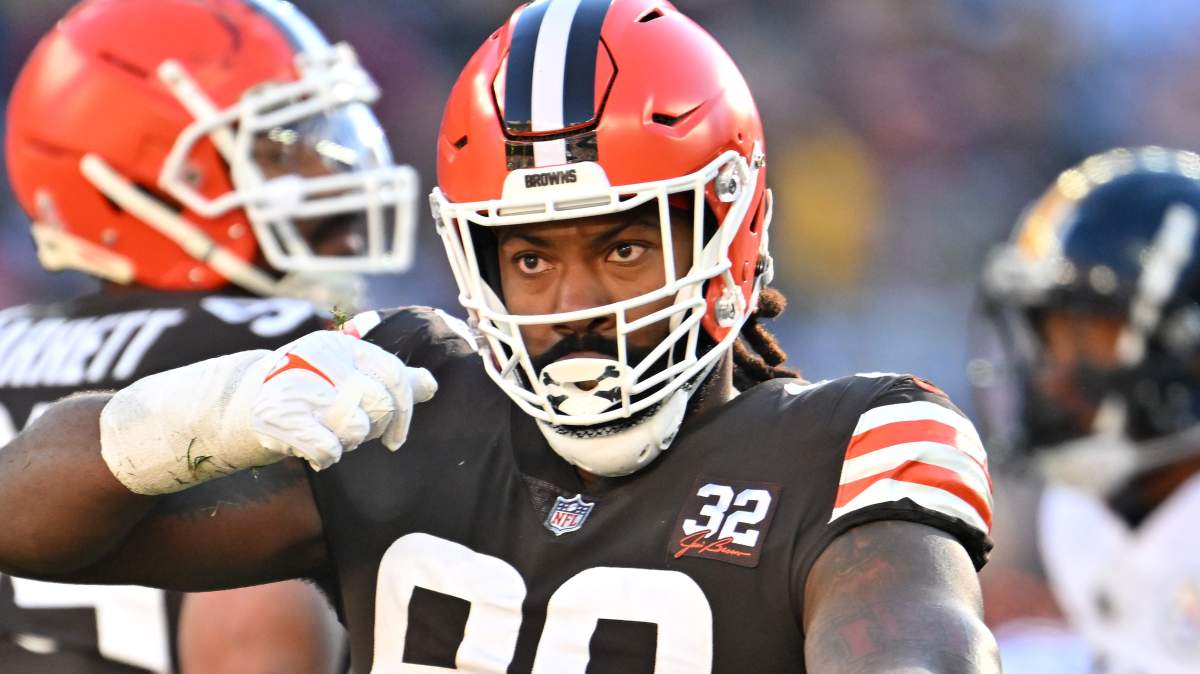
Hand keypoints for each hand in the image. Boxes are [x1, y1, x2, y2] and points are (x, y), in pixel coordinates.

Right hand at [251, 331, 437, 469]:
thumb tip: (430, 384)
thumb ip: (390, 379)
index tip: (396, 439)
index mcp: (342, 345)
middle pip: (379, 403)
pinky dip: (326, 456)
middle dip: (373, 427)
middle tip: (351, 430)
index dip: (404, 410)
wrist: (246, 401)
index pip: (394, 373)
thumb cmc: (311, 390)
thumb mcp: (350, 376)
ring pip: (357, 428)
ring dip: (347, 441)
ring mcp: (298, 385)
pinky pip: (329, 449)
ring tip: (328, 432)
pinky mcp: (278, 415)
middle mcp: (320, 357)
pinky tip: (314, 448)